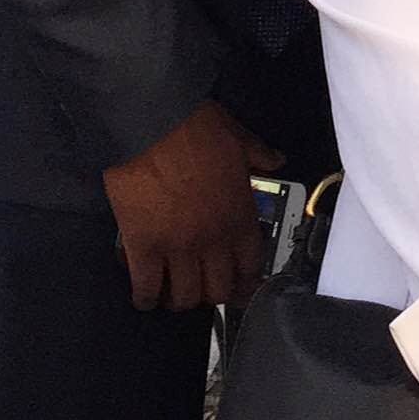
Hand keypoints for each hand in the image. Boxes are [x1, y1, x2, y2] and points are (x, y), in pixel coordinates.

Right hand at [100, 101, 281, 312]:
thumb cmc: (194, 126)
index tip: (238, 285)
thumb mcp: (237, 136)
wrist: (149, 121)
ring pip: (184, 297)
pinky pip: (147, 288)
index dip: (245, 282)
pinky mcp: (142, 248)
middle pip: (217, 290)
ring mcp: (177, 248)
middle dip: (211, 294)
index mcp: (239, 215)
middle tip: (201, 287)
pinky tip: (145, 296)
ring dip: (179, 299)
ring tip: (172, 293)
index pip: (251, 266)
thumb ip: (258, 154)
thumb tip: (276, 159)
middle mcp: (212, 240)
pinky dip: (146, 297)